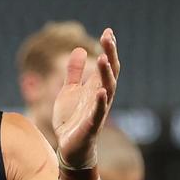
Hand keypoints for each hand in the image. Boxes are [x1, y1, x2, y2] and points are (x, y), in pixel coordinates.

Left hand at [52, 27, 119, 168]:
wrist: (69, 148)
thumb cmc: (72, 120)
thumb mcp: (69, 91)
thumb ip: (74, 72)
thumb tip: (79, 49)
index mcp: (96, 88)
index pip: (106, 65)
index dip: (108, 49)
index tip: (108, 31)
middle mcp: (101, 97)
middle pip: (110, 72)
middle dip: (109, 54)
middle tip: (108, 37)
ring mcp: (97, 110)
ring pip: (107, 89)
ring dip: (105, 74)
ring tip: (102, 58)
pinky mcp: (91, 125)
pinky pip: (98, 113)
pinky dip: (101, 102)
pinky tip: (101, 91)